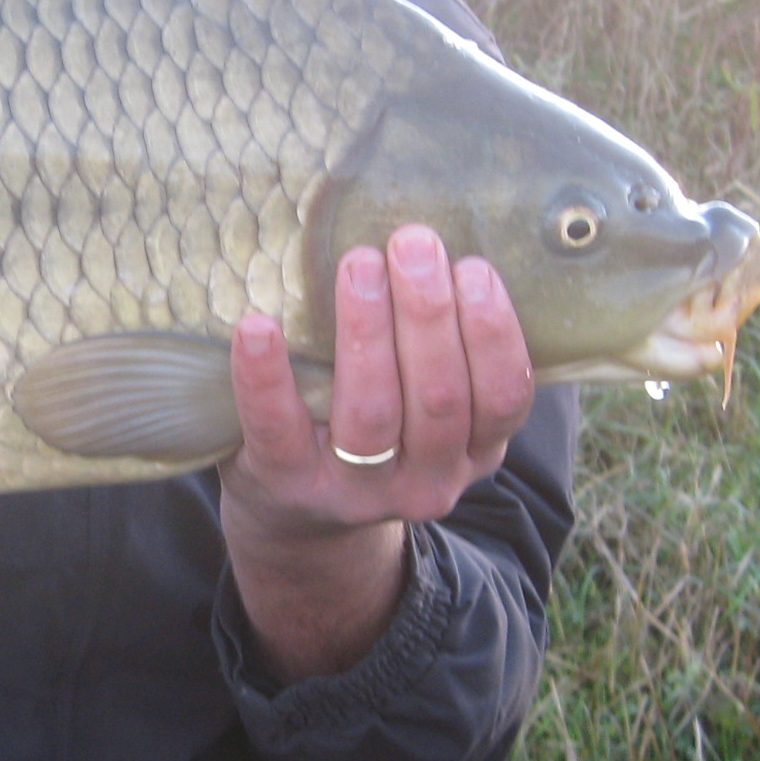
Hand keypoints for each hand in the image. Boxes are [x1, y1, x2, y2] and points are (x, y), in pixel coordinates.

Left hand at [218, 225, 535, 680]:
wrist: (298, 518)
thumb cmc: (375, 428)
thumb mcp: (431, 408)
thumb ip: (448, 351)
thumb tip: (444, 243)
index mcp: (474, 451)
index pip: (502, 396)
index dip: (493, 332)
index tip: (473, 266)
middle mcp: (425, 480)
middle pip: (437, 397)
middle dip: (428, 313)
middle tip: (413, 242)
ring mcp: (355, 489)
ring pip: (371, 411)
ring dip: (366, 330)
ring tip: (358, 263)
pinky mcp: (286, 483)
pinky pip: (276, 428)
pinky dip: (265, 376)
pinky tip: (257, 327)